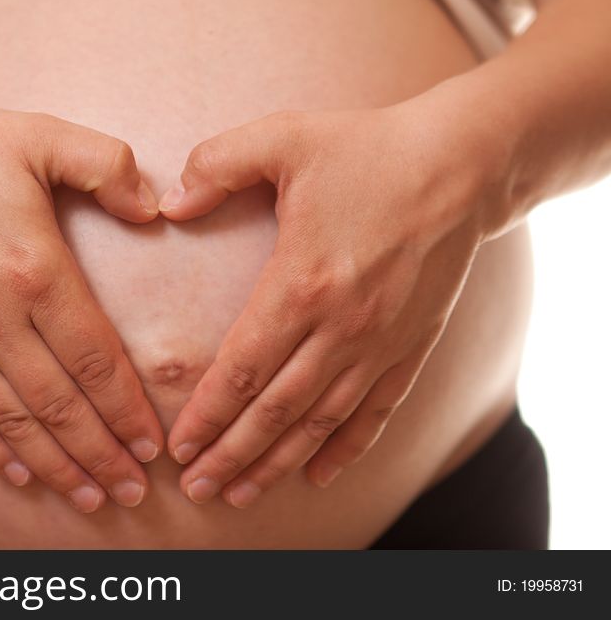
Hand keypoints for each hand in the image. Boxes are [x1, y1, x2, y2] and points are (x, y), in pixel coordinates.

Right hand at [0, 99, 164, 512]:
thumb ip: (109, 166)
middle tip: (136, 491)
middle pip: (62, 406)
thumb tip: (155, 208)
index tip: (153, 444)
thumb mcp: (42, 136)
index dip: (128, 410)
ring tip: (93, 498)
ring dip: (58, 466)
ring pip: (16, 422)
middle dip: (103, 455)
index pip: (96, 361)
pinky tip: (22, 476)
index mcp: (37, 272)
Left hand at [160, 104, 502, 506]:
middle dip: (230, 454)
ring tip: (240, 493)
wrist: (460, 164)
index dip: (206, 413)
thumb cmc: (367, 149)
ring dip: (276, 462)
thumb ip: (217, 166)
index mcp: (301, 283)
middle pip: (274, 410)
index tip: (179, 445)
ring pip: (319, 422)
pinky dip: (346, 449)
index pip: (241, 369)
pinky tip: (319, 475)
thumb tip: (170, 205)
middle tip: (195, 489)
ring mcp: (379, 344)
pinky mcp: (410, 347)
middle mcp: (341, 328)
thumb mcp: (283, 137)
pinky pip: (375, 412)